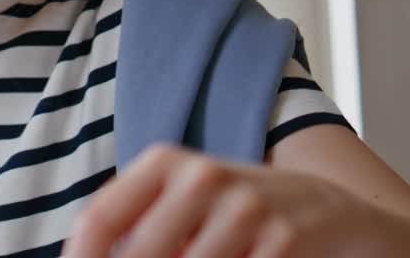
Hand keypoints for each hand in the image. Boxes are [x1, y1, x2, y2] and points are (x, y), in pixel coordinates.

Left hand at [63, 144, 375, 256]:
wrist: (326, 205)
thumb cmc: (232, 208)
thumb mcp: (179, 197)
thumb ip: (134, 220)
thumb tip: (83, 256)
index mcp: (164, 161)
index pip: (100, 218)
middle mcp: (202, 176)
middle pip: (141, 254)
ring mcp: (246, 207)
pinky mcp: (285, 239)